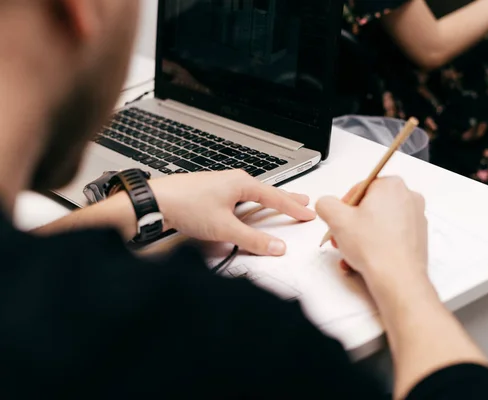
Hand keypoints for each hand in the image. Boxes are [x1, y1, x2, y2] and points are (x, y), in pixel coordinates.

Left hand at [150, 170, 315, 255]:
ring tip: (281, 203)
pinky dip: (252, 202)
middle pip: (268, 191)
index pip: (275, 198)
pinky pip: (240, 197)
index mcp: (242, 183)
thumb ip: (252, 239)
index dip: (294, 208)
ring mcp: (222, 185)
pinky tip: (249, 207)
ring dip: (269, 200)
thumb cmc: (186, 205)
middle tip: (304, 201)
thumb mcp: (225, 228)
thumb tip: (276, 247)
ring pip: (253, 194)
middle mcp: (233, 180)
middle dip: (287, 198)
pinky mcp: (212, 193)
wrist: (156, 201)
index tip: (308, 213)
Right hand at [316, 177, 427, 284]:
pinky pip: (391, 234)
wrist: (398, 278)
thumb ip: (326, 204)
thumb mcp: (337, 220)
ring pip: (380, 222)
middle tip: (343, 237)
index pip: (359, 188)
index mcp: (391, 186)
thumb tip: (326, 204)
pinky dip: (377, 243)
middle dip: (353, 223)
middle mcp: (409, 197)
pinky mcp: (418, 236)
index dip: (344, 206)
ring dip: (362, 236)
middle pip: (370, 206)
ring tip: (352, 251)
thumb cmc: (375, 248)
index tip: (339, 220)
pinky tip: (365, 258)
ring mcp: (416, 218)